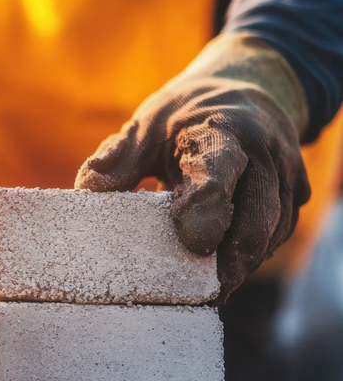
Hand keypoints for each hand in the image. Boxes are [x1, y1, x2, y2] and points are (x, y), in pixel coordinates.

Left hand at [75, 35, 309, 302]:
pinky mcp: (294, 191)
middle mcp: (264, 152)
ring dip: (245, 263)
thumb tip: (87, 189)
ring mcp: (286, 172)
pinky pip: (279, 231)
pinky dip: (254, 254)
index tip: (195, 243)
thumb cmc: (186, 113)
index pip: (219, 171)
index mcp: (222, 130)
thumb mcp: (148, 124)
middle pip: (258, 215)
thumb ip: (119, 158)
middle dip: (233, 258)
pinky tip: (226, 271)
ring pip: (273, 230)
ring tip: (212, 291)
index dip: (207, 208)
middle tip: (205, 293)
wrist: (245, 87)